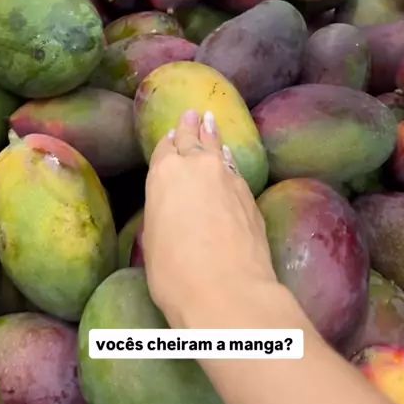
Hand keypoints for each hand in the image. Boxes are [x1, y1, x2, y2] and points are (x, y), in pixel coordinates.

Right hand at [143, 109, 275, 327]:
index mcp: (165, 174)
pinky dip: (229, 161)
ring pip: (219, 149)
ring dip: (214, 136)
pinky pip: (235, 169)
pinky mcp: (250, 196)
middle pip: (193, 139)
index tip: (169, 134)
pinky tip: (230, 160)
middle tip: (193, 113)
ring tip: (211, 122)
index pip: (165, 150)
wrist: (228, 290)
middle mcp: (198, 167)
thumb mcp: (153, 242)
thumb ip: (162, 215)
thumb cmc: (175, 273)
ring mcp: (228, 179)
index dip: (167, 142)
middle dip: (191, 126)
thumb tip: (172, 210)